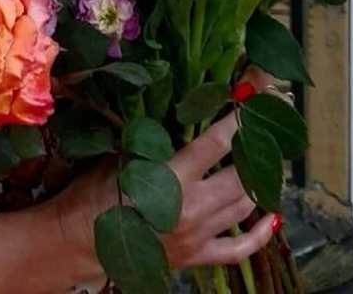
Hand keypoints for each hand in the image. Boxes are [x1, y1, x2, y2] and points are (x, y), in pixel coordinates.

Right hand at [45, 68, 280, 279]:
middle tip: (265, 130)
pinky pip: (238, 249)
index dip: (237, 120)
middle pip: (240, 177)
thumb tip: (180, 120)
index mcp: (172, 177)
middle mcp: (192, 207)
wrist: (79, 241)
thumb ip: (154, 142)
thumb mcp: (122, 156)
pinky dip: (259, 235)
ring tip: (266, 162)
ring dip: (258, 183)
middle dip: (256, 150)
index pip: (216, 144)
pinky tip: (272, 218)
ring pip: (244, 206)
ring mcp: (198, 234)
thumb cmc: (94, 193)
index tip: (251, 97)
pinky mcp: (197, 256)